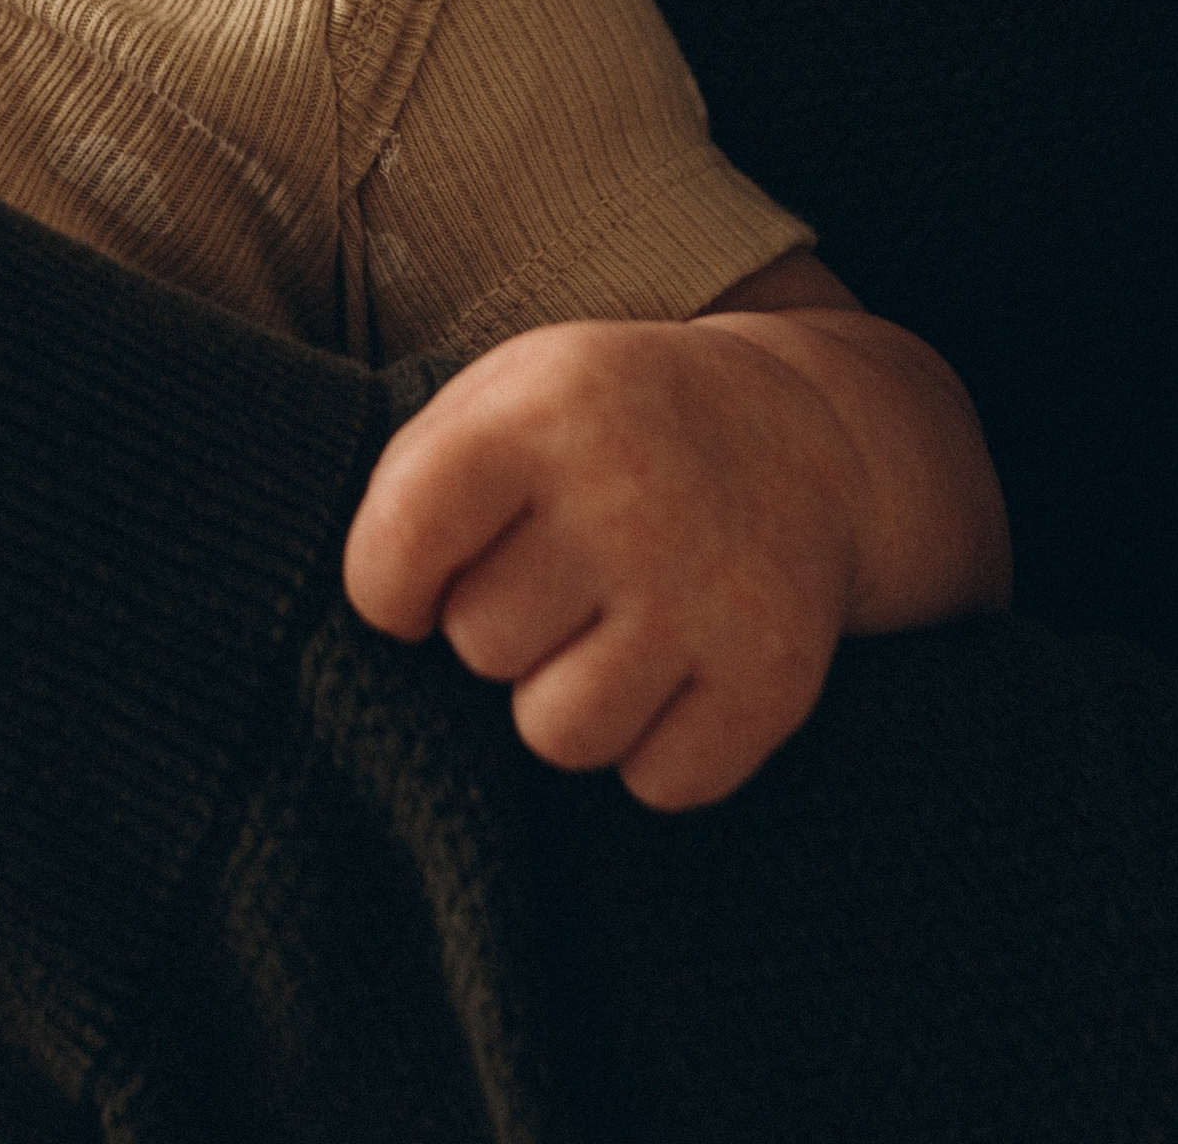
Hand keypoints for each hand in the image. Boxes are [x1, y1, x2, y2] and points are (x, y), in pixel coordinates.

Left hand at [342, 312, 868, 810]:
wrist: (798, 435)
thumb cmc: (607, 428)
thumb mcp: (507, 394)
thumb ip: (417, 483)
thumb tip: (379, 617)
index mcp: (544, 412)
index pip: (399, 546)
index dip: (388, 584)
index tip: (418, 577)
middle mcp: (629, 498)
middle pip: (479, 645)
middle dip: (499, 623)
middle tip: (556, 574)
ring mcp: (707, 594)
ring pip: (559, 735)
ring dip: (567, 697)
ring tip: (606, 626)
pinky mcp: (772, 679)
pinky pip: (656, 782)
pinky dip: (655, 745)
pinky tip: (677, 665)